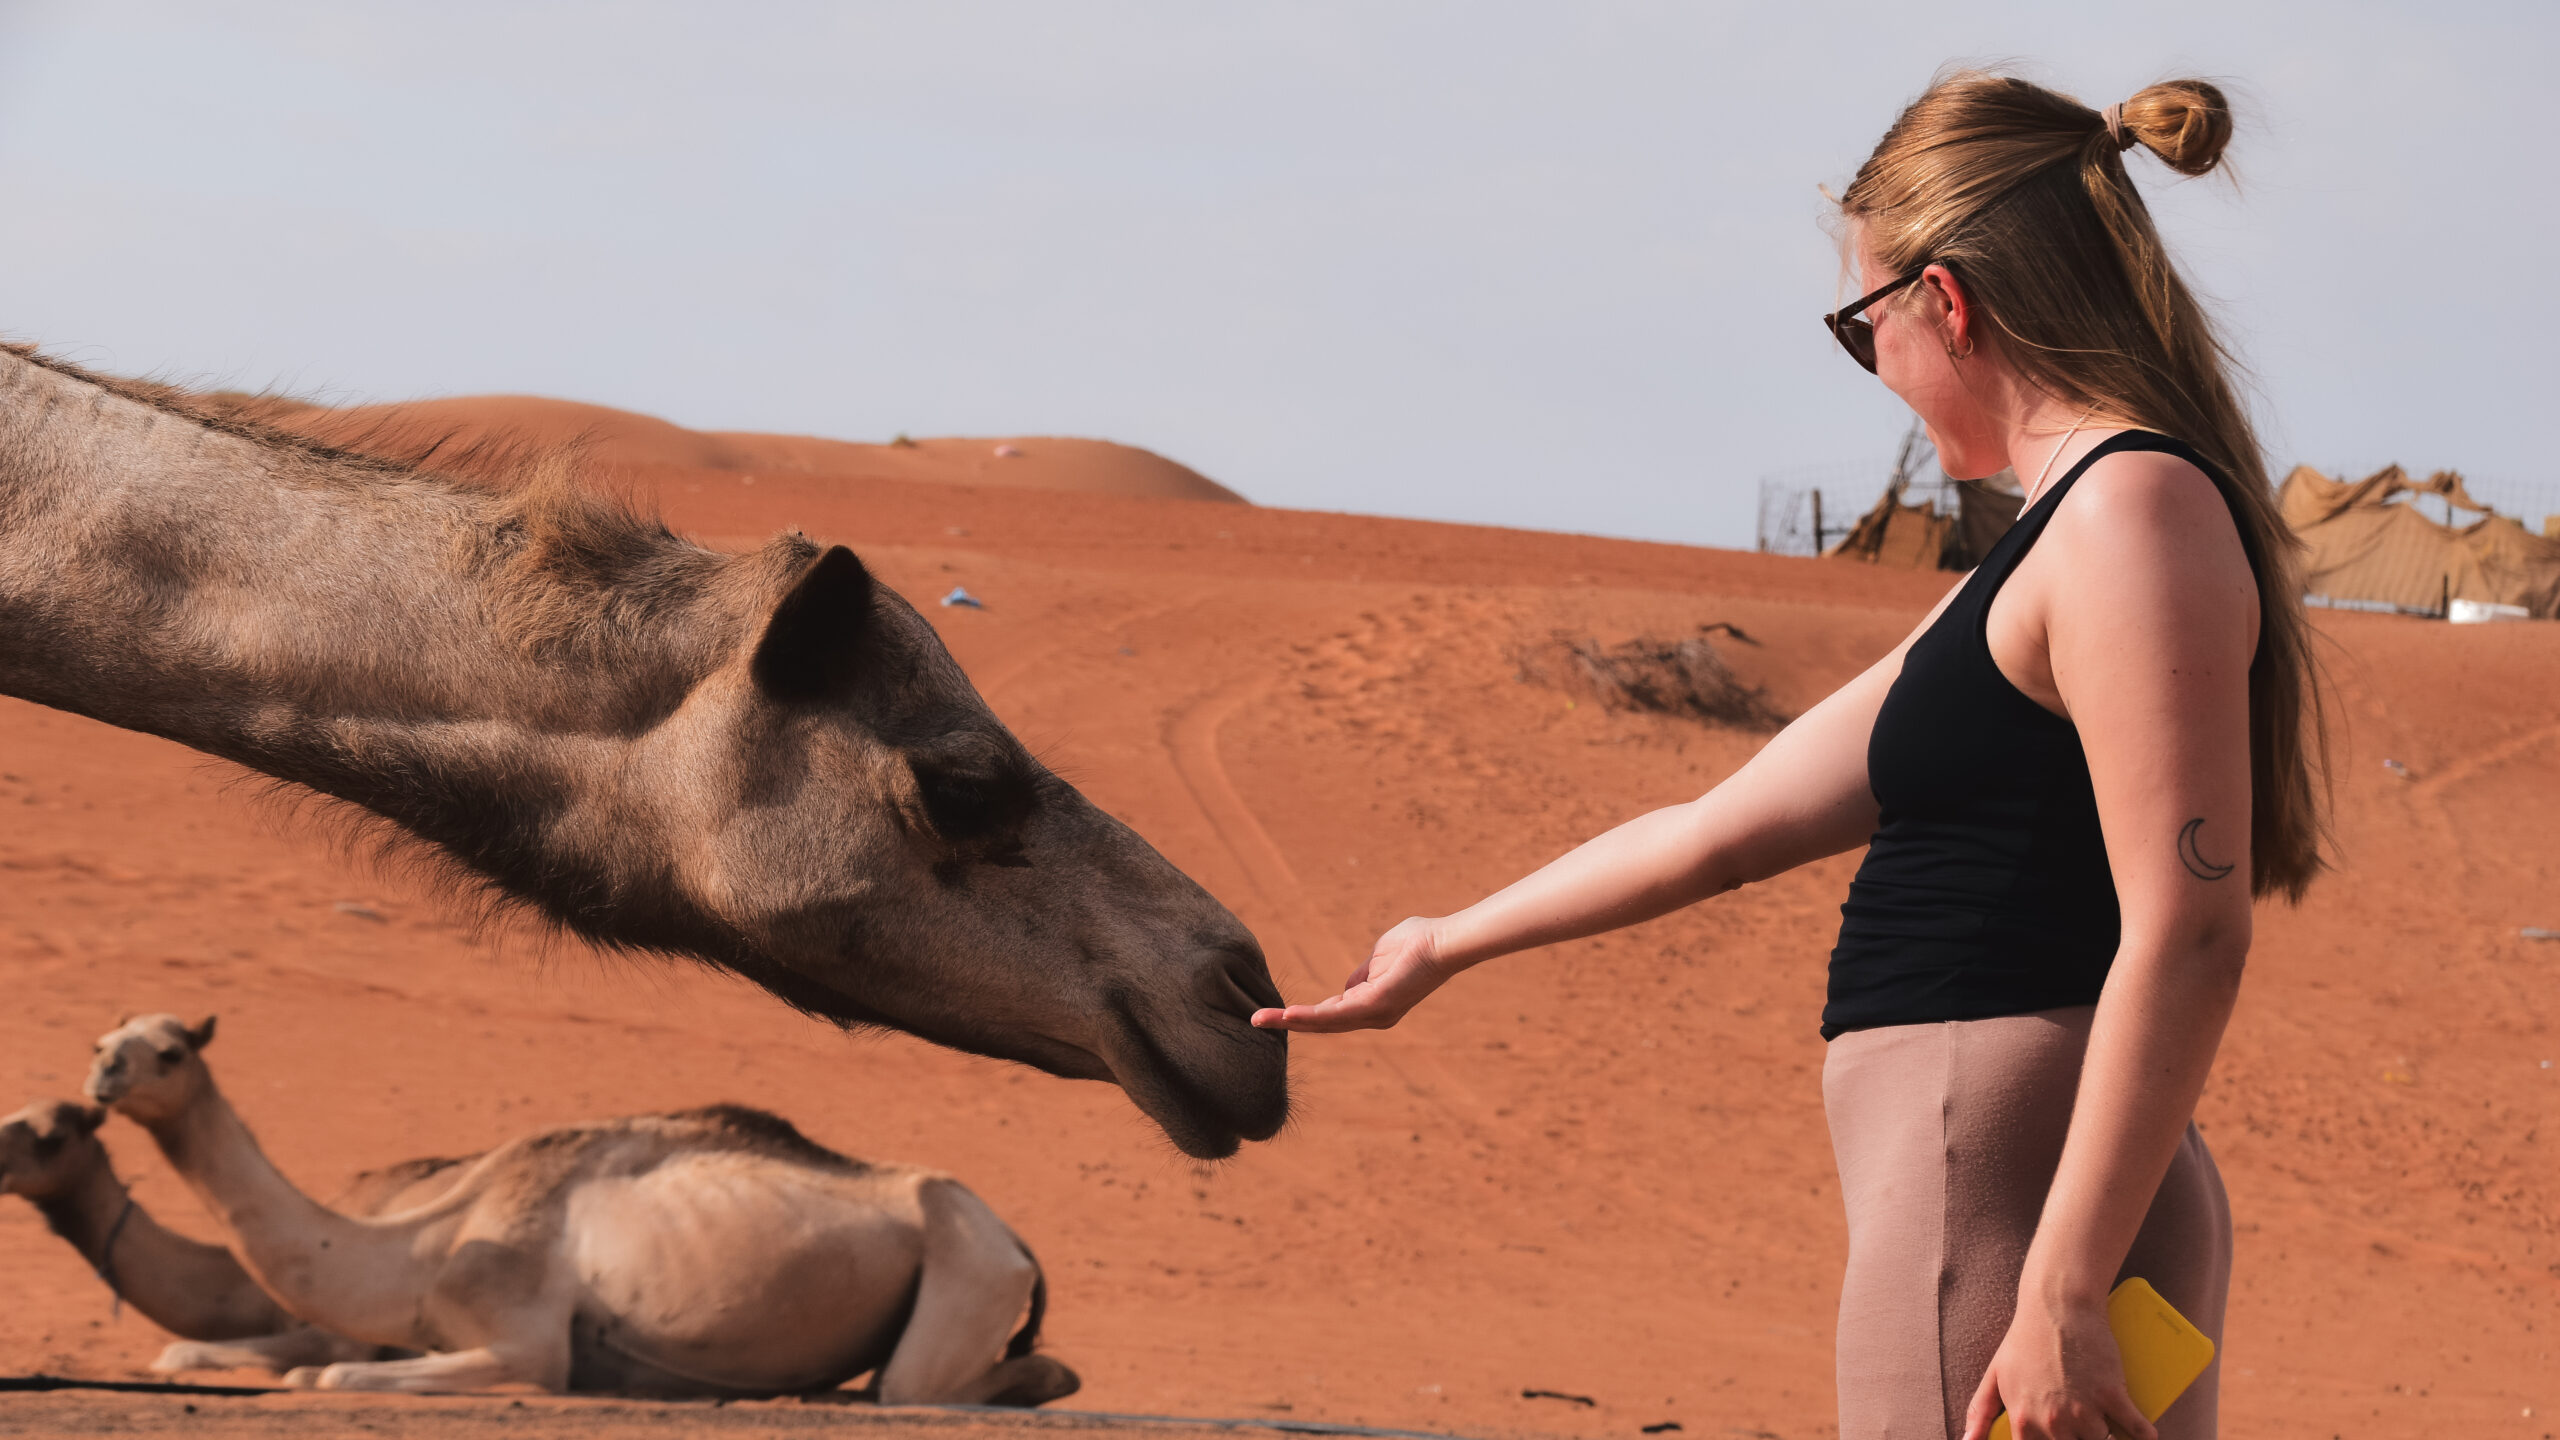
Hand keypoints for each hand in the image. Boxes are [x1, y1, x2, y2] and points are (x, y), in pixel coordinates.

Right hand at [1250, 917, 1454, 1031]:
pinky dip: (1311, 1016)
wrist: (1444, 941)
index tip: (1277, 1014)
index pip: (1332, 1014)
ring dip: (1292, 1022)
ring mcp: (1375, 1013)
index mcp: (1373, 1005)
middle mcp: (1373, 1016)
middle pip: (1323, 1024)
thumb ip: (1362, 973)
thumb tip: (1347, 986)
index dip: (1305, 1016)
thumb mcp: (1379, 959)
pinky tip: (1289, 1015)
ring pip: (1326, 1022)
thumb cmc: (1417, 943)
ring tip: (1262, 1020)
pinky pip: (1337, 1013)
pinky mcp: (1377, 1005)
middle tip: (1256, 1021)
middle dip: (1289, 1023)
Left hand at [1961, 1291, 2154, 1439]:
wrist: (2057, 1306)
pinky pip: (2137, 1431)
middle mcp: (2054, 1423)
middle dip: (2079, 1439)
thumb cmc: (2024, 1339)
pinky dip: (2144, 1435)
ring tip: (2102, 1421)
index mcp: (2024, 1422)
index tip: (2060, 1438)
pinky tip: (2145, 1436)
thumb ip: (1980, 1412)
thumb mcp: (1994, 1375)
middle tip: (2081, 1425)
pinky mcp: (2113, 1395)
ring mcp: (2085, 1410)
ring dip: (2105, 1435)